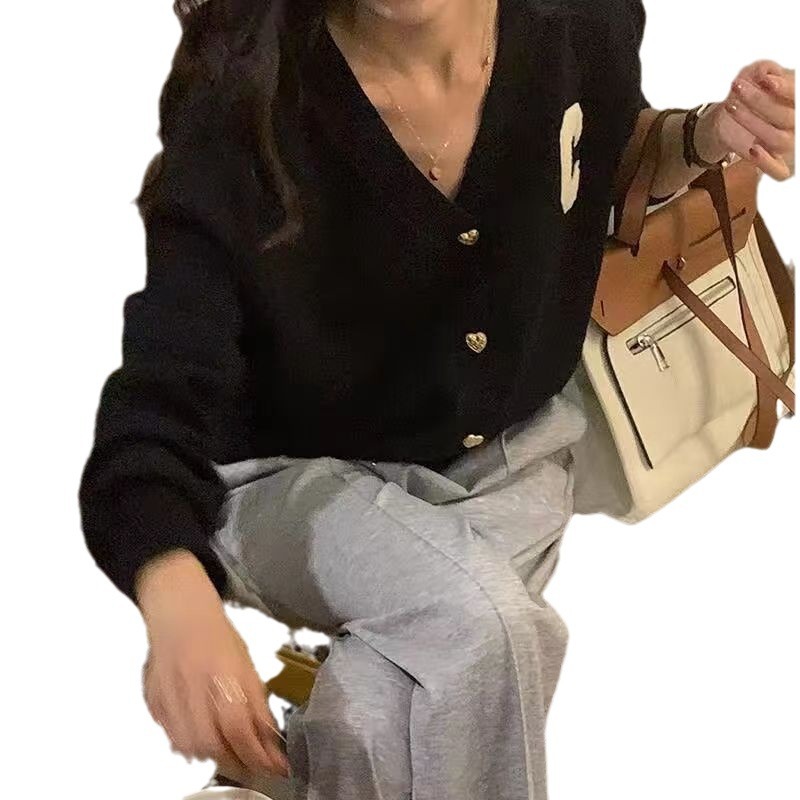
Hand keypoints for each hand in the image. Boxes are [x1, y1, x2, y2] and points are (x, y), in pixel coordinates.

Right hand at [137, 553, 288, 779]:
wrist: (178, 611)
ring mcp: (169, 694)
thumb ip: (257, 701)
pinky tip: (201, 740)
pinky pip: (170, 735)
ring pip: (188, 746)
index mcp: (222, 673)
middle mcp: (193, 686)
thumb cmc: (216, 633)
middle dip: (237, 761)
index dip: (259, 754)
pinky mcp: (153, 700)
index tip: (276, 766)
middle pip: (212, 744)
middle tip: (254, 764)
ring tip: (230, 753)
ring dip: (212, 756)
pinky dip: (187, 745)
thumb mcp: (247, 663)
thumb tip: (271, 736)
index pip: (239, 728)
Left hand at [711, 60, 794, 180]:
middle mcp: (798, 125)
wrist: (732, 119)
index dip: (785, 88)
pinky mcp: (780, 168)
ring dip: (753, 123)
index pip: (798, 96)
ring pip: (778, 139)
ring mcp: (791, 147)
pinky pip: (779, 172)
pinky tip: (752, 149)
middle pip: (787, 116)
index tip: (765, 80)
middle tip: (737, 87)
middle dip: (760, 101)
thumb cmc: (752, 95)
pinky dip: (766, 162)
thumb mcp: (757, 76)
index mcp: (797, 102)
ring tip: (731, 106)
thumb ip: (764, 71)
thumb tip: (765, 72)